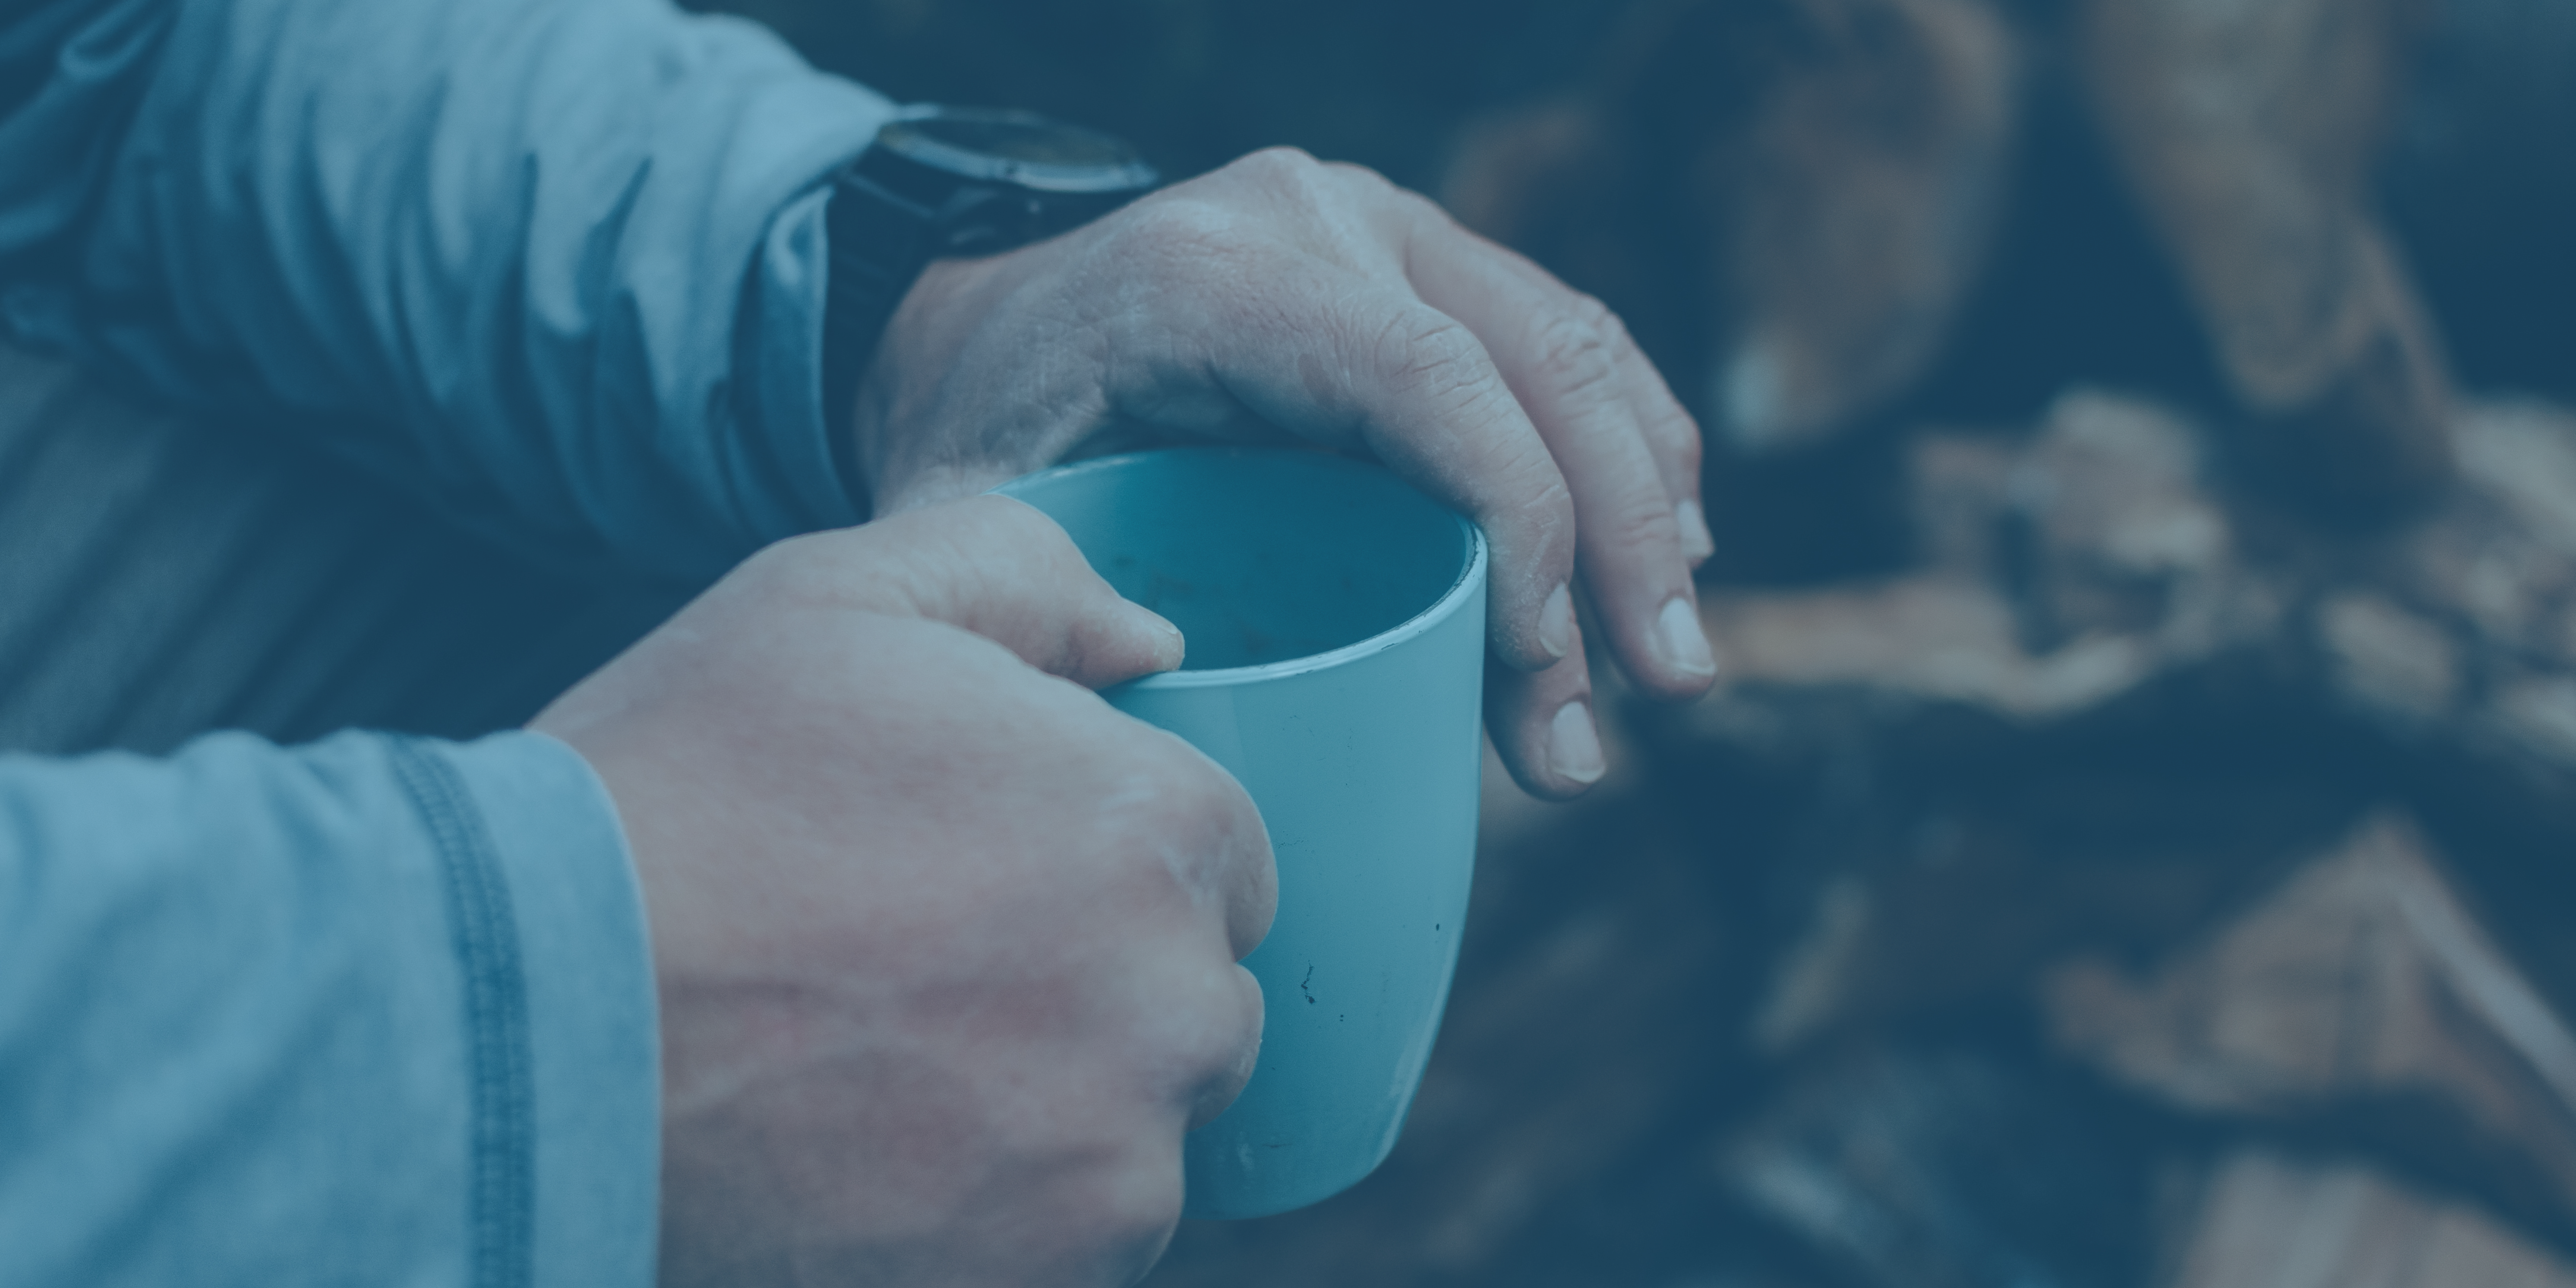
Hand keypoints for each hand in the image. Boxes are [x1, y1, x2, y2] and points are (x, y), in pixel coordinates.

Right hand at [531, 497, 1275, 1286]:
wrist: (528, 1019)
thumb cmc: (680, 792)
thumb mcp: (840, 602)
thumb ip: (1026, 581)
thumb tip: (1147, 640)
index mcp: (1156, 829)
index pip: (1219, 855)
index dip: (1104, 855)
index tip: (990, 870)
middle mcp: (1173, 1006)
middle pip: (1192, 1003)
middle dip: (1094, 985)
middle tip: (922, 973)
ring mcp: (1113, 1168)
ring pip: (1134, 1135)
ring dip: (1049, 1110)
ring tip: (883, 1073)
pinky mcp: (1035, 1278)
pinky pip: (1066, 1243)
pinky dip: (994, 1213)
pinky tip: (871, 1158)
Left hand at [850, 148, 1718, 799]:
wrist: (978, 324)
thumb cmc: (983, 436)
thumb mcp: (974, 523)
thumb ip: (1063, 622)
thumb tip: (1205, 772)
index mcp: (1214, 275)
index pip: (1426, 380)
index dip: (1520, 522)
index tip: (1544, 667)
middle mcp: (1321, 220)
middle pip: (1533, 364)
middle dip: (1616, 543)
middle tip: (1661, 698)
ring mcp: (1386, 229)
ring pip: (1576, 349)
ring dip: (1648, 509)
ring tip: (1673, 667)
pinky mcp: (1426, 264)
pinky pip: (1566, 343)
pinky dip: (1631, 452)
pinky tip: (1669, 560)